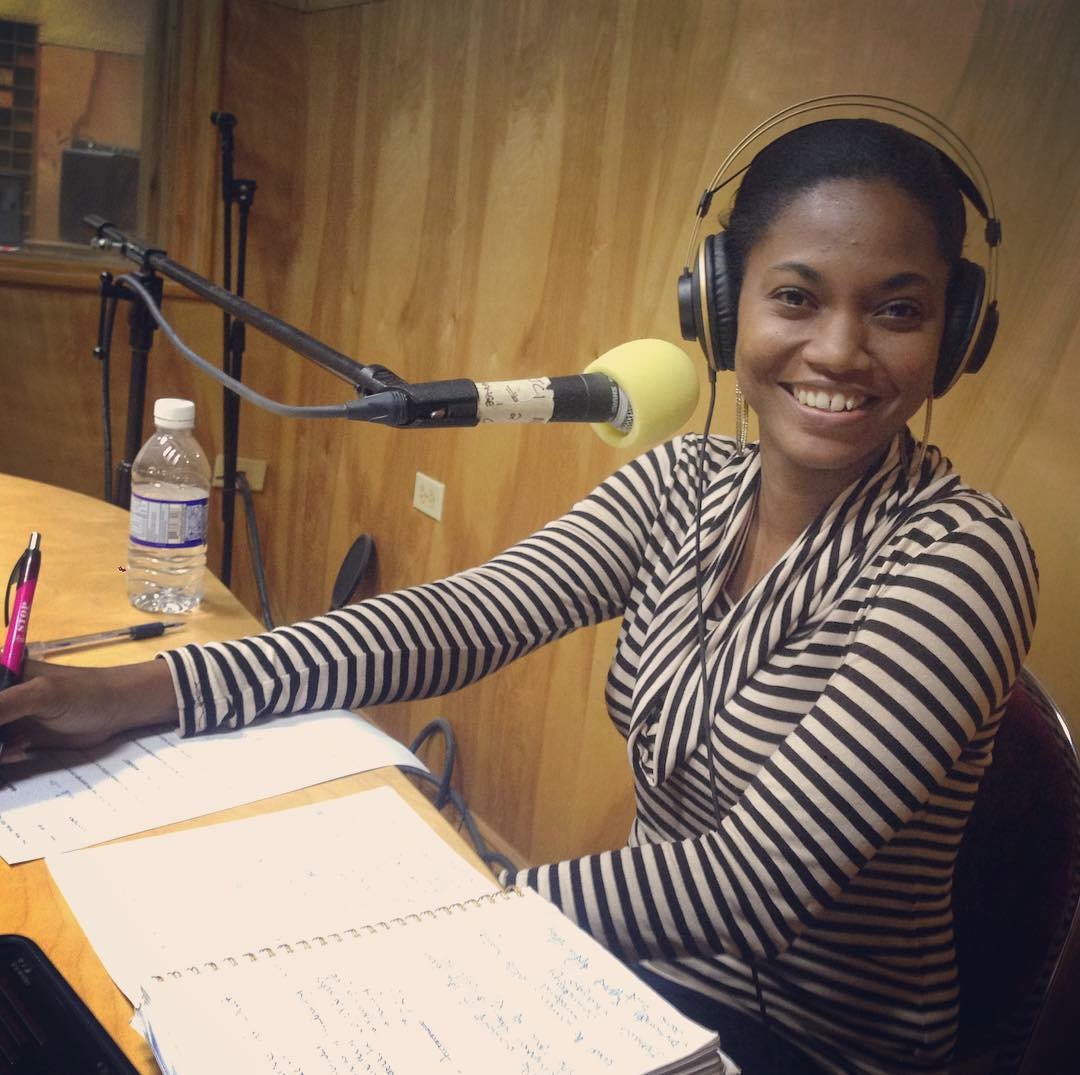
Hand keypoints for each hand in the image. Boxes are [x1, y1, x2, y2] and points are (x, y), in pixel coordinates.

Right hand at [0, 659, 178, 762]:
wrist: (117, 709)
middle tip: (13, 739)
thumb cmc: (83, 693)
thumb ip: (0, 707)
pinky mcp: (15, 738)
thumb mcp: (39, 695)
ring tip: (19, 745)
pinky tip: (23, 751)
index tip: (3, 727)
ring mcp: (5, 718)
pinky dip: (2, 759)